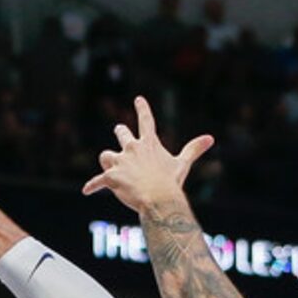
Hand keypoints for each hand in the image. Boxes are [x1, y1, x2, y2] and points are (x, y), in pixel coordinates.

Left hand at [80, 96, 214, 213]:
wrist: (157, 198)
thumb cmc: (170, 182)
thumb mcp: (182, 164)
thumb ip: (194, 149)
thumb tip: (211, 138)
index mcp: (149, 144)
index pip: (146, 121)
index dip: (142, 108)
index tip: (138, 99)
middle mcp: (132, 148)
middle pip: (122, 133)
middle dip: (121, 132)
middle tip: (120, 130)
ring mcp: (120, 162)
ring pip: (106, 156)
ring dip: (107, 162)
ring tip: (109, 169)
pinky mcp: (111, 177)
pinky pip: (98, 181)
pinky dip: (93, 186)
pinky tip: (86, 190)